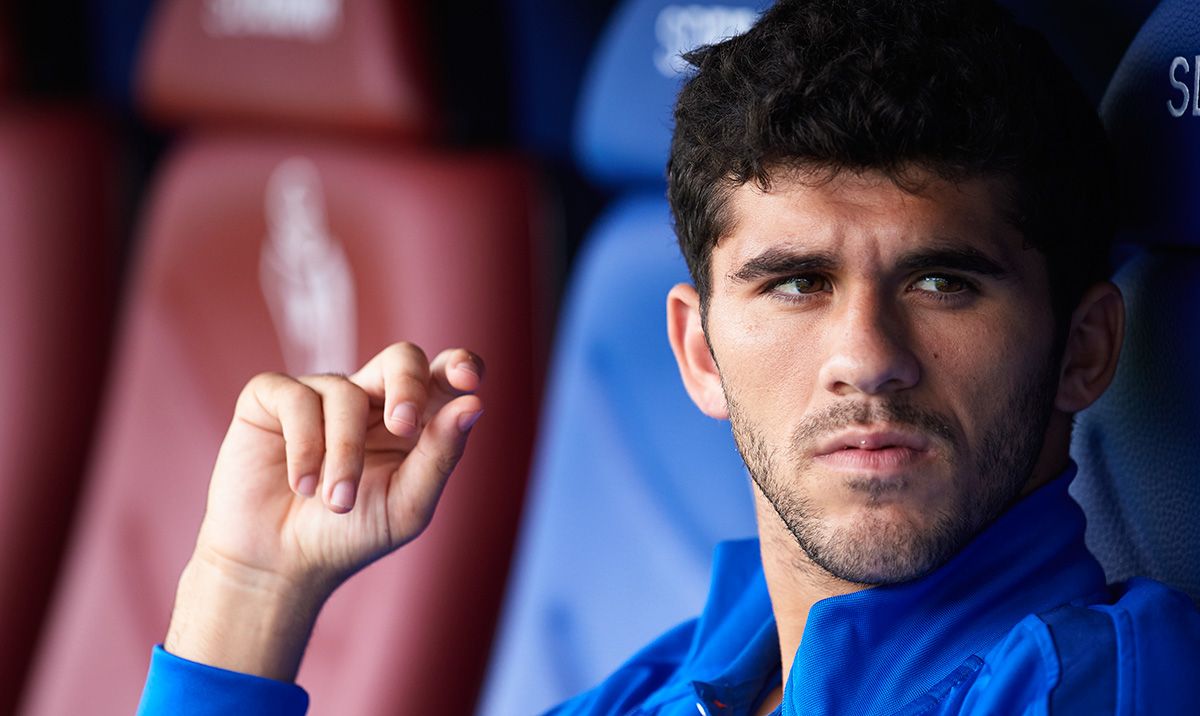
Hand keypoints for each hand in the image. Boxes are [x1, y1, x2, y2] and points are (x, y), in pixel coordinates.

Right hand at [164, 342, 483, 680]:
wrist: (279, 565)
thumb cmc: (349, 535)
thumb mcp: (406, 504)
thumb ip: (440, 455)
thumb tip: (474, 404)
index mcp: (412, 421)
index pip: (444, 375)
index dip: (460, 363)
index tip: (467, 379)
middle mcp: (370, 398)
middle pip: (402, 358)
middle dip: (407, 386)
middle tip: (403, 426)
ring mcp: (321, 394)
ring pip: (346, 392)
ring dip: (344, 452)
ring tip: (335, 502)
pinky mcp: (271, 398)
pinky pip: (296, 398)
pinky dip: (303, 445)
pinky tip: (300, 484)